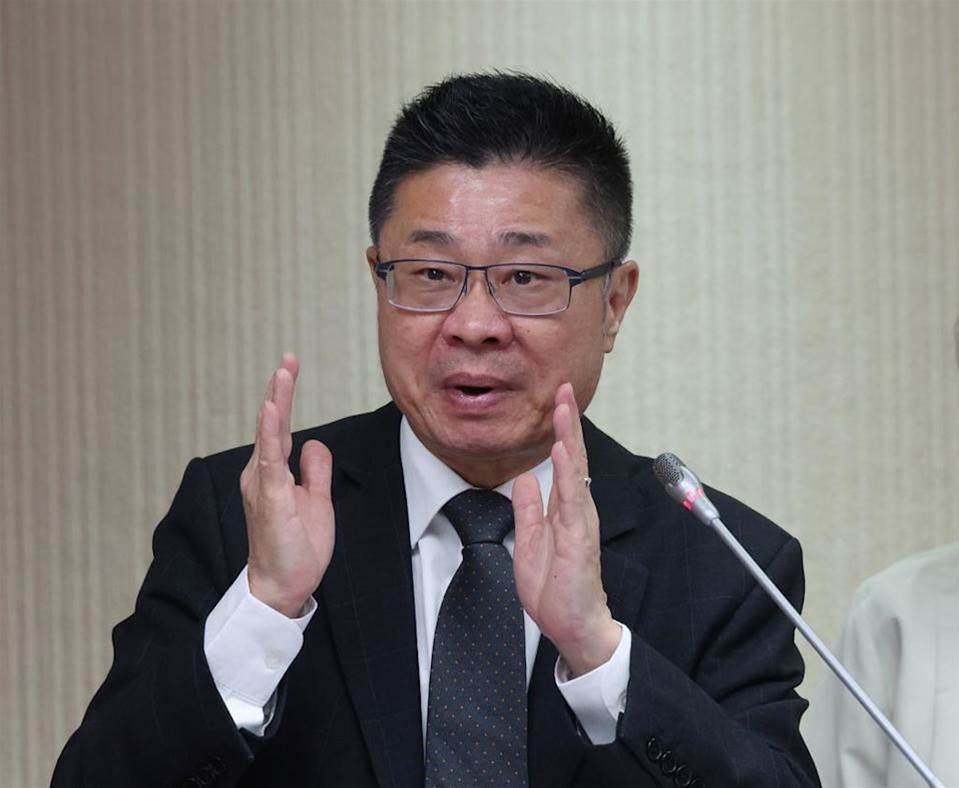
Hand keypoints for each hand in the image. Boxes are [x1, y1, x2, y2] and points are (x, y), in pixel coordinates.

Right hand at [240, 353, 334, 616]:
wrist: (284, 587)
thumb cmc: (296, 547)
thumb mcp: (317, 500)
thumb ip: (315, 471)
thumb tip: (314, 443)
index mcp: (272, 474)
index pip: (280, 429)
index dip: (284, 397)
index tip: (289, 367)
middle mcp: (262, 474)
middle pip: (272, 424)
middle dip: (280, 390)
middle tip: (288, 359)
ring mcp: (264, 485)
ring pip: (269, 436)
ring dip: (276, 402)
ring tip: (283, 372)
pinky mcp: (270, 499)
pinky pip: (270, 460)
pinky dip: (271, 433)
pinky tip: (273, 411)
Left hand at [512, 383, 620, 676]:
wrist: (572, 627)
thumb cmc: (555, 590)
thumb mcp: (528, 543)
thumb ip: (528, 511)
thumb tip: (525, 478)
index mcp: (563, 510)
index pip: (564, 463)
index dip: (560, 432)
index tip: (556, 401)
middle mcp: (576, 510)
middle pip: (575, 457)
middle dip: (568, 421)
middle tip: (564, 388)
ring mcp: (579, 522)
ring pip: (577, 471)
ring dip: (570, 436)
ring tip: (563, 407)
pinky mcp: (578, 538)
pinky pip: (573, 498)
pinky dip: (569, 472)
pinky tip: (564, 450)